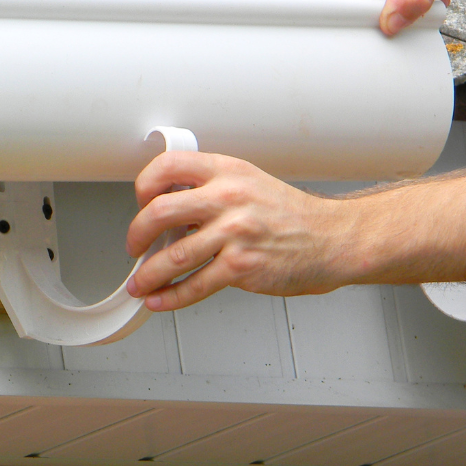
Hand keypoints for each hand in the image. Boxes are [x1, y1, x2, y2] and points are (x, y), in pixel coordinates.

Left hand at [124, 152, 358, 310]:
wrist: (330, 239)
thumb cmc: (288, 215)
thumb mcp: (247, 183)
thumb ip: (208, 191)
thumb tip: (165, 213)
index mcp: (226, 171)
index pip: (168, 167)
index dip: (144, 186)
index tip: (140, 203)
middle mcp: (229, 198)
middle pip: (159, 212)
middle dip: (136, 235)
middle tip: (134, 247)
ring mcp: (236, 233)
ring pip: (174, 256)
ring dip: (148, 274)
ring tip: (140, 283)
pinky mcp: (243, 266)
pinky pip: (196, 285)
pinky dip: (171, 296)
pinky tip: (160, 299)